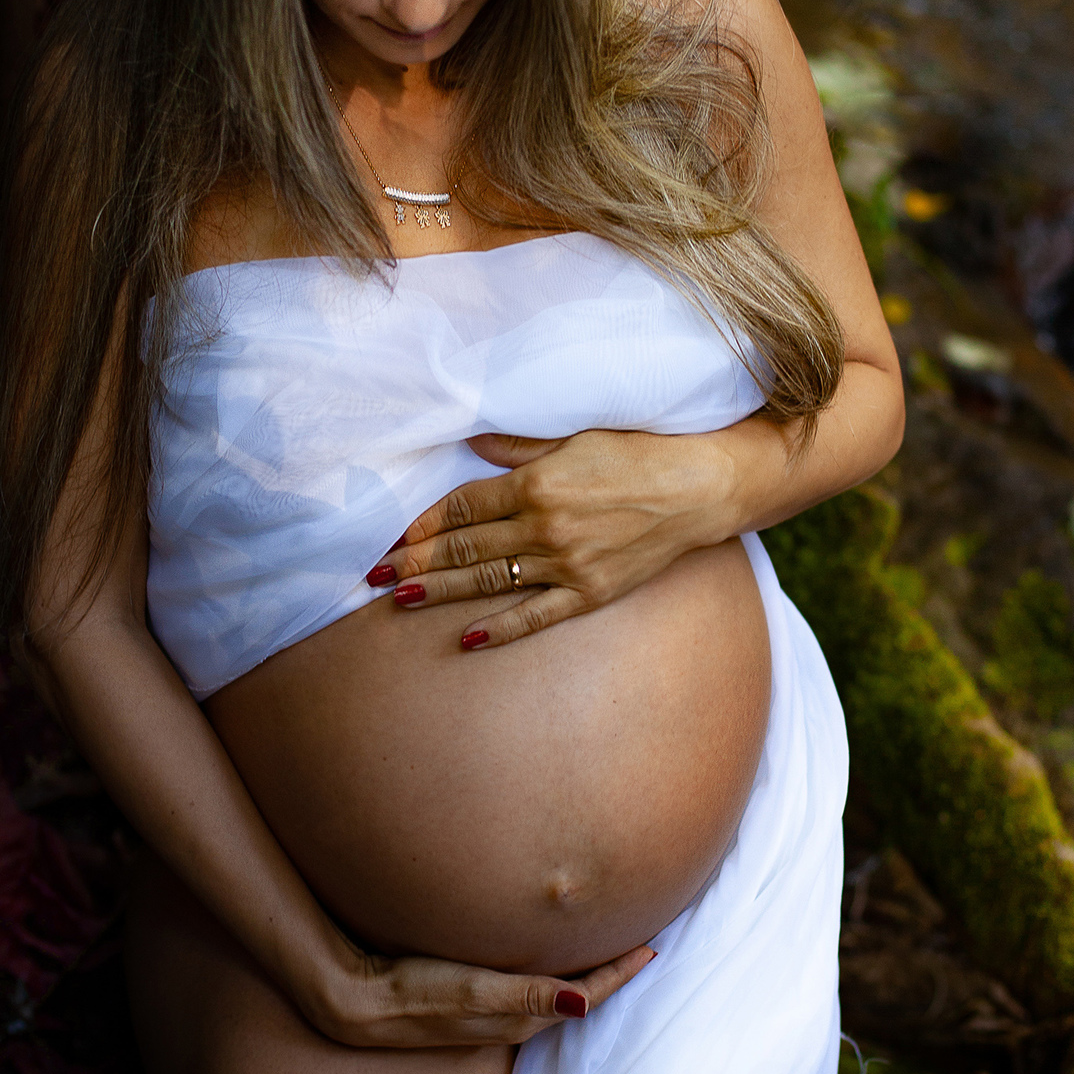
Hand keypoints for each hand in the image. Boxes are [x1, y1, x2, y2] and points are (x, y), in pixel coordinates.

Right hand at [310, 938, 656, 1048]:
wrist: (356, 1001)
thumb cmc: (414, 990)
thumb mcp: (473, 989)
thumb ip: (526, 993)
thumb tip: (585, 1000)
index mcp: (518, 1016)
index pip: (586, 994)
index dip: (620, 972)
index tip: (652, 947)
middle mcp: (511, 1018)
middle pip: (578, 997)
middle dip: (611, 975)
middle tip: (641, 945)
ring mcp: (491, 1012)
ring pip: (554, 994)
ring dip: (584, 974)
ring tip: (608, 950)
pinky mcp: (473, 1001)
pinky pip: (528, 992)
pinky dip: (552, 975)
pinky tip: (548, 960)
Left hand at [371, 427, 737, 647]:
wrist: (700, 488)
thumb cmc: (638, 452)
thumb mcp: (576, 436)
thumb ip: (521, 445)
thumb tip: (473, 444)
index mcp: (537, 483)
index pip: (462, 506)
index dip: (423, 523)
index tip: (393, 536)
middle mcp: (545, 526)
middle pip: (466, 547)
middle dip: (416, 561)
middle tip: (374, 574)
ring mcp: (567, 564)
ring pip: (490, 582)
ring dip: (441, 592)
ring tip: (400, 599)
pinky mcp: (591, 592)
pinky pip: (536, 615)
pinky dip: (501, 629)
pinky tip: (467, 638)